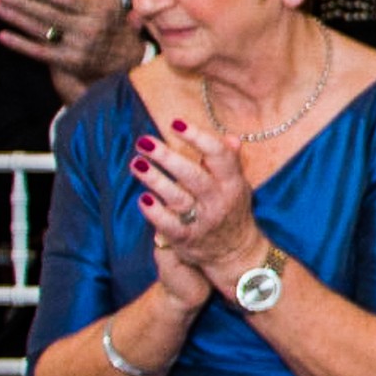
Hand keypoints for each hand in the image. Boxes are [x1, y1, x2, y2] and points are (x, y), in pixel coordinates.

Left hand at [0, 0, 137, 83]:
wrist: (124, 60)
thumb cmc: (112, 23)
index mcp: (98, 11)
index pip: (67, 0)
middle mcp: (88, 29)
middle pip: (49, 15)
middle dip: (23, 4)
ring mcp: (78, 48)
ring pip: (41, 31)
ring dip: (16, 19)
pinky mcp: (69, 63)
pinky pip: (40, 53)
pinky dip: (20, 44)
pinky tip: (3, 35)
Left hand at [132, 117, 265, 285]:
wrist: (236, 252)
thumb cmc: (231, 209)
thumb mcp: (238, 184)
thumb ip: (231, 161)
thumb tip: (230, 138)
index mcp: (232, 182)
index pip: (219, 155)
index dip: (198, 137)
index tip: (176, 123)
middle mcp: (218, 200)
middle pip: (194, 176)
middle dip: (168, 157)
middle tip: (144, 141)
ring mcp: (202, 220)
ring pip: (178, 198)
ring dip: (156, 181)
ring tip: (136, 163)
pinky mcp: (186, 238)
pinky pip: (170, 225)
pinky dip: (156, 213)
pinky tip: (141, 199)